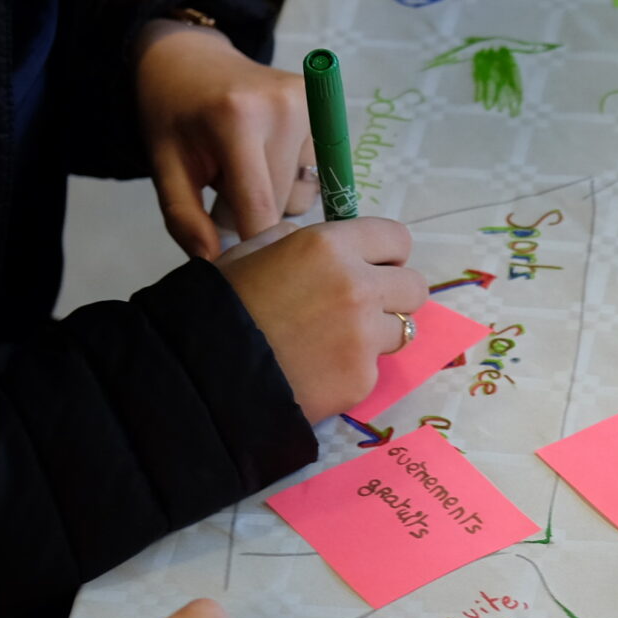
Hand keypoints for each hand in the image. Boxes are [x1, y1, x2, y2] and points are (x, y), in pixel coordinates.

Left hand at [135, 20, 318, 260]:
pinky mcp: (322, 103)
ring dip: (276, 195)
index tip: (243, 267)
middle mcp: (282, 108)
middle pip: (284, 202)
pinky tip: (266, 153)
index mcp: (236, 120)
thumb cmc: (171, 115)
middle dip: (255, 213)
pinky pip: (315, 170)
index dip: (252, 244)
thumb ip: (184, 217)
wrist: (188, 58)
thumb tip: (216, 263)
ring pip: (303, 192)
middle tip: (222, 193)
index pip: (259, 206)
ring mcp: (308, 103)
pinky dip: (291, 174)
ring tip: (246, 168)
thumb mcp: (164, 165)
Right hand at [219, 218, 427, 420]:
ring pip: (402, 329)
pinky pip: (373, 367)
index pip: (397, 238)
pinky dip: (352, 369)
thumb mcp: (252, 253)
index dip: (386, 254)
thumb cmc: (219, 306)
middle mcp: (357, 286)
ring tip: (334, 341)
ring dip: (377, 333)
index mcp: (328, 246)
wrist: (203, 374)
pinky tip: (317, 371)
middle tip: (361, 307)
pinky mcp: (362, 379)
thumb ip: (300, 241)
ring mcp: (363, 336)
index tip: (373, 266)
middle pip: (414, 285)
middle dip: (393, 294)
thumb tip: (332, 244)